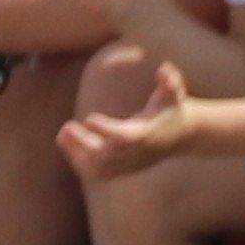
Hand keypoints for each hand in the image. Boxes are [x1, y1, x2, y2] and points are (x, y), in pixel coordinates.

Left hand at [57, 48, 196, 180]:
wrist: (183, 135)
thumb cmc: (173, 108)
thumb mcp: (175, 92)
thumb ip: (171, 80)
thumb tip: (165, 70)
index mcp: (147, 133)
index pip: (125, 137)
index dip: (107, 131)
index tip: (89, 119)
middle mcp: (137, 152)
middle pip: (107, 155)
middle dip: (84, 144)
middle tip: (67, 127)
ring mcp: (130, 164)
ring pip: (100, 168)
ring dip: (77, 155)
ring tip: (62, 134)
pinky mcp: (124, 169)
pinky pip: (99, 174)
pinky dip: (80, 163)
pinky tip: (67, 143)